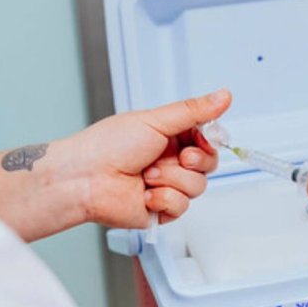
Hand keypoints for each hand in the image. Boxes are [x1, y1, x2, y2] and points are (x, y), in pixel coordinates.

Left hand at [60, 89, 230, 228]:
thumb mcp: (155, 120)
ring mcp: (165, 186)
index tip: (204, 137)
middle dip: (195, 161)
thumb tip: (223, 96)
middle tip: (179, 157)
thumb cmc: (108, 145)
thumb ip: (194, 111)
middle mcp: (169, 161)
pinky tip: (145, 194)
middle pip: (208, 165)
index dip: (209, 141)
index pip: (206, 139)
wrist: (84, 178)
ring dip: (172, 179)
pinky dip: (164, 199)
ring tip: (148, 175)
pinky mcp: (160, 210)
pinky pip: (182, 207)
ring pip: (197, 187)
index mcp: (168, 137)